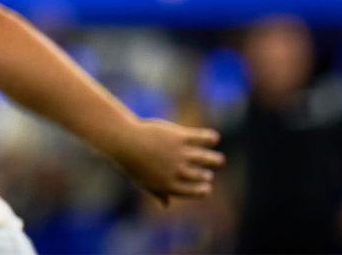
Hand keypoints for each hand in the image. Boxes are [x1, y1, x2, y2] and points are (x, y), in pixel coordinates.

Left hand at [109, 119, 224, 205]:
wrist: (122, 140)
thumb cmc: (130, 161)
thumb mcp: (143, 181)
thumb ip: (158, 193)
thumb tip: (165, 205)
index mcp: (168, 185)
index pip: (192, 191)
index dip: (201, 190)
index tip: (206, 188)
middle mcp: (177, 171)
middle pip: (199, 175)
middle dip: (205, 176)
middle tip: (207, 174)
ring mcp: (180, 154)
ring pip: (205, 158)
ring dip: (214, 160)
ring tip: (218, 160)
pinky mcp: (180, 137)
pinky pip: (200, 138)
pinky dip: (209, 138)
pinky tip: (213, 138)